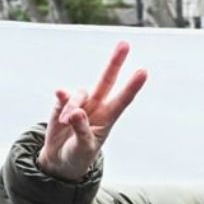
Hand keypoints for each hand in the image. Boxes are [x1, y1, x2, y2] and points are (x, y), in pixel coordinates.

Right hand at [36, 42, 146, 181]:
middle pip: (106, 81)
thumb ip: (81, 130)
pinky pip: (63, 96)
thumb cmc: (78, 155)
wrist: (60, 160)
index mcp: (108, 118)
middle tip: (124, 43)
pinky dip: (62, 101)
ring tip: (66, 122)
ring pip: (79, 93)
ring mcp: (80, 103)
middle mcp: (97, 106)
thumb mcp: (83, 148)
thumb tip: (75, 111)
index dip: (132, 86)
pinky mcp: (61, 104)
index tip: (144, 71)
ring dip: (72, 106)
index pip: (123, 100)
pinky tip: (60, 99)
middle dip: (115, 62)